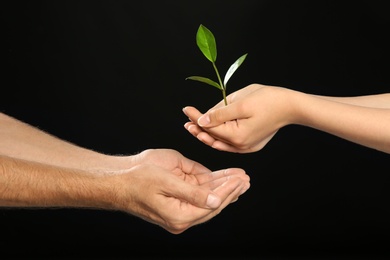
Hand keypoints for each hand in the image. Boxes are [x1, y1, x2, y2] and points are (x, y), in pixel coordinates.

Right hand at [111, 163, 249, 233]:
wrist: (119, 178)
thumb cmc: (137, 180)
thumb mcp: (166, 183)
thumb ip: (192, 193)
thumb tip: (215, 201)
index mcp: (179, 216)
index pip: (211, 206)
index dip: (227, 192)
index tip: (240, 180)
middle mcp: (182, 215)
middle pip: (213, 204)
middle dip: (230, 190)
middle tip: (246, 179)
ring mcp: (181, 206)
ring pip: (208, 197)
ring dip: (224, 187)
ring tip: (240, 177)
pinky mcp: (178, 196)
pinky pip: (199, 191)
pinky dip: (213, 183)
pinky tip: (224, 177)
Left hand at [183, 84, 290, 152]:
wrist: (291, 106)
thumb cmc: (268, 99)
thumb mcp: (240, 102)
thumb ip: (219, 114)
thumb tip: (202, 120)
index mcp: (237, 136)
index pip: (209, 128)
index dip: (196, 118)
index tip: (186, 109)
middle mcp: (241, 146)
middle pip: (213, 138)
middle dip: (198, 128)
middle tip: (187, 120)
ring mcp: (247, 147)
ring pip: (220, 142)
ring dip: (207, 134)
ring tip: (194, 127)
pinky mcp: (251, 145)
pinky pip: (230, 143)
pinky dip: (219, 137)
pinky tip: (211, 132)